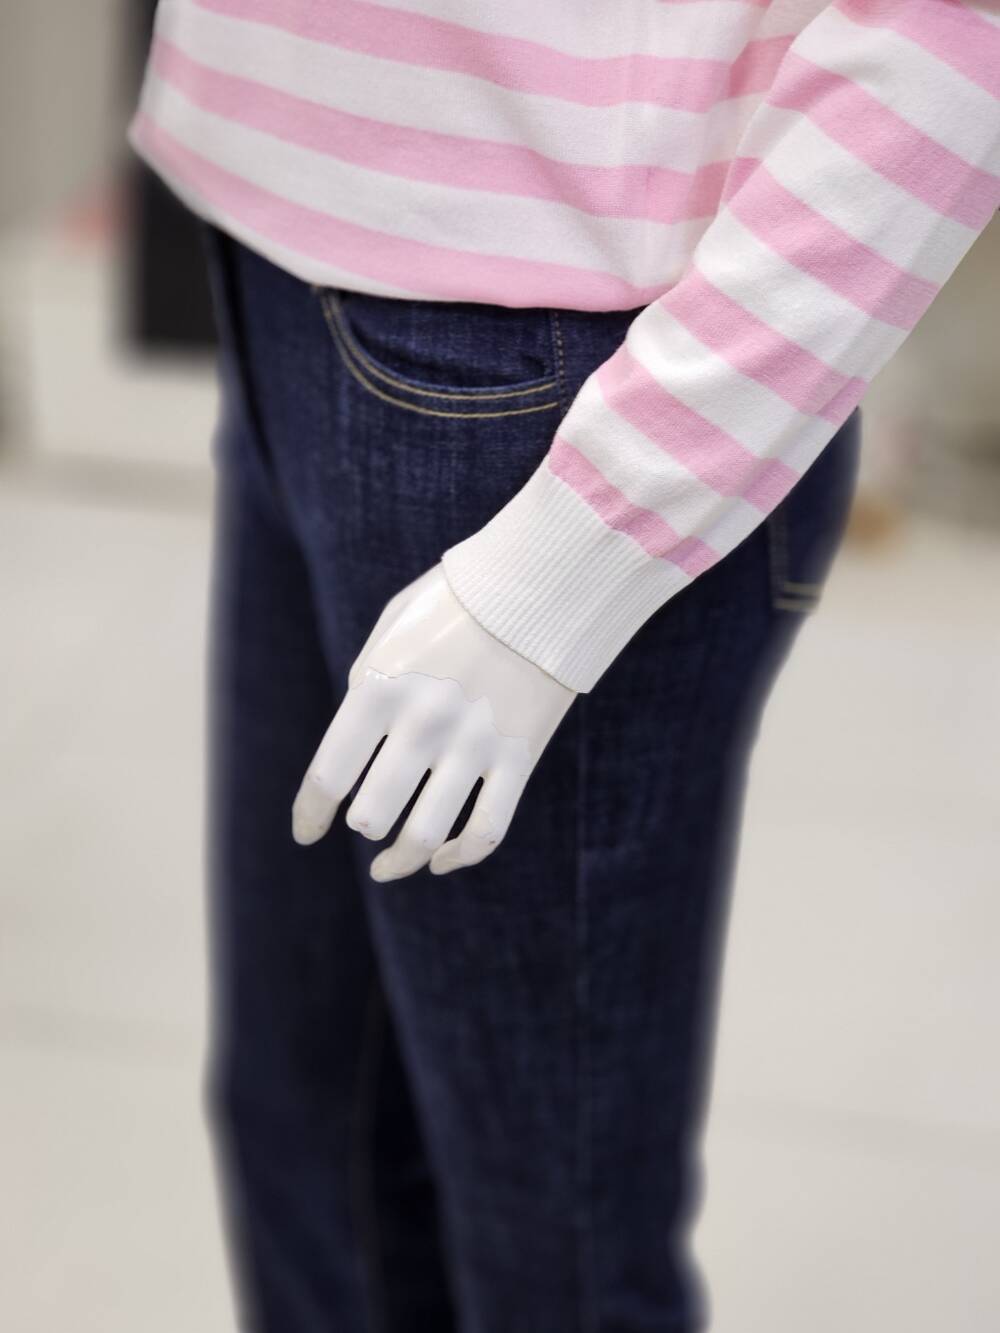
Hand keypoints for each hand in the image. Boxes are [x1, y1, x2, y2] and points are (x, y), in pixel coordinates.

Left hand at [291, 565, 575, 879]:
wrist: (543, 581)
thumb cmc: (457, 599)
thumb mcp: (393, 627)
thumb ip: (365, 684)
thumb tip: (357, 749)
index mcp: (380, 687)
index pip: (329, 777)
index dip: (310, 815)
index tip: (307, 833)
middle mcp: (424, 723)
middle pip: (374, 816)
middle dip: (364, 825)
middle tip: (367, 820)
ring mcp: (475, 744)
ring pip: (426, 836)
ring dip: (402, 858)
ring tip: (389, 865)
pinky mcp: (519, 757)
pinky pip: (487, 832)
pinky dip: (459, 856)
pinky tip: (441, 861)